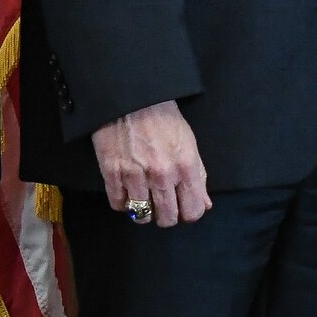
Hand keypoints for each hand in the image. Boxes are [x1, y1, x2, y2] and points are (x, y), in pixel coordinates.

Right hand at [92, 100, 211, 226]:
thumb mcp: (189, 143)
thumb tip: (205, 204)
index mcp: (185, 166)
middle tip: (162, 204)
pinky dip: (123, 202)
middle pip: (167, 219)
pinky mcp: (112, 172)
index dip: (188, 213)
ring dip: (143, 211)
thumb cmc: (163, 118)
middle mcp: (162, 173)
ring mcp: (135, 175)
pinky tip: (127, 190)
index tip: (182, 207)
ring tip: (144, 197)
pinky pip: (118, 205)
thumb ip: (199, 176)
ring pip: (142, 216)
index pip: (192, 212)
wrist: (132, 97)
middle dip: (166, 215)